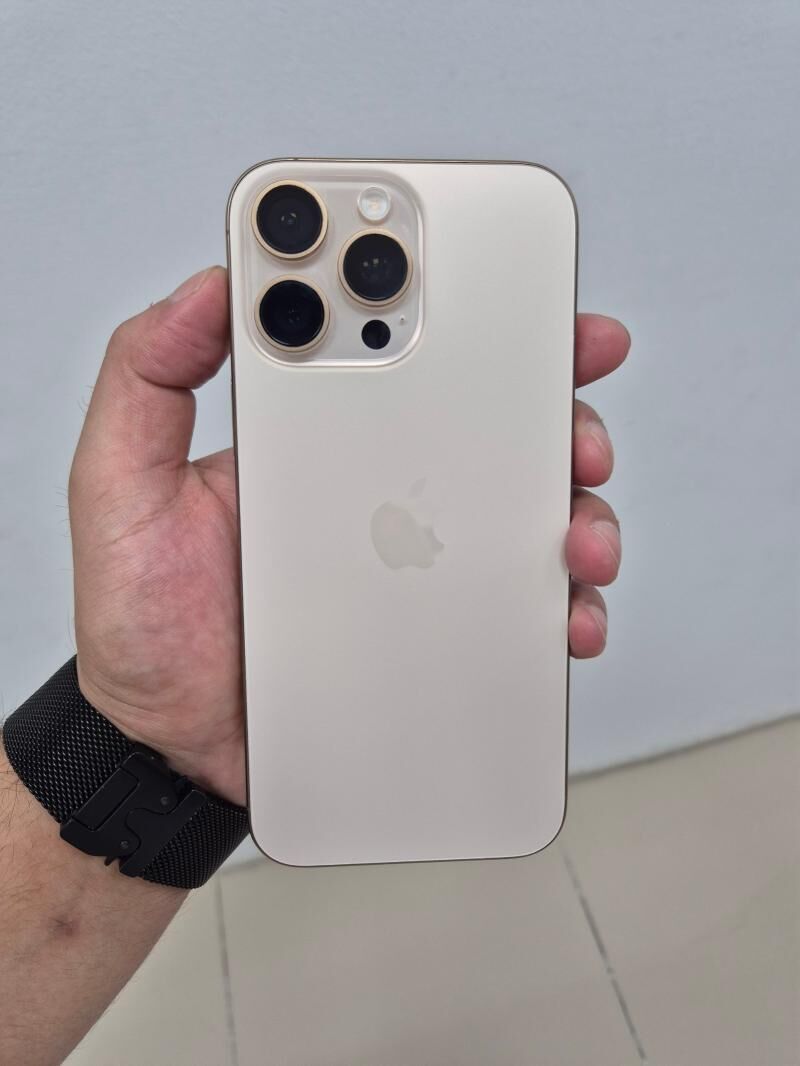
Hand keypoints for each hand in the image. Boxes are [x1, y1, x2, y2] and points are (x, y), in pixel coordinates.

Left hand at [69, 267, 627, 805]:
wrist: (173, 748)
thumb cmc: (146, 625)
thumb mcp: (118, 487)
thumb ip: (145, 378)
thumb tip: (211, 286)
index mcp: (313, 438)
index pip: (392, 352)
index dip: (457, 308)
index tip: (503, 282)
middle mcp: (377, 490)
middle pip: (489, 421)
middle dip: (551, 399)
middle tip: (570, 409)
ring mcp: (416, 564)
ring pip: (525, 509)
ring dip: (576, 505)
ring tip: (576, 533)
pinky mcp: (439, 632)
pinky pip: (520, 606)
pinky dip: (562, 602)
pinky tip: (565, 612)